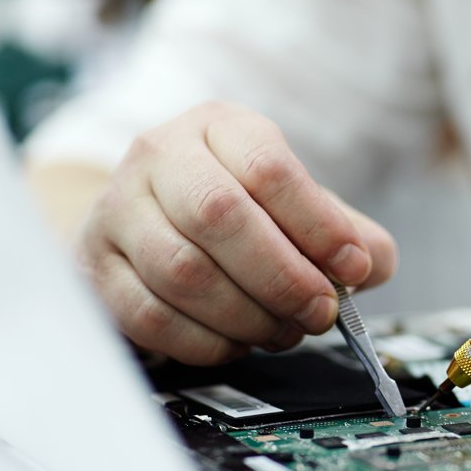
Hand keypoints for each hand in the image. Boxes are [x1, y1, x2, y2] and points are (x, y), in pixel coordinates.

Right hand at [76, 102, 396, 364]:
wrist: (142, 221)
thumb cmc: (234, 213)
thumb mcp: (297, 206)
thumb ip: (347, 232)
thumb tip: (373, 262)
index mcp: (219, 128)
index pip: (268, 167)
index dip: (318, 224)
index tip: (352, 267)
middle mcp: (159, 156)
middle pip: (220, 214)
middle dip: (283, 277)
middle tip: (320, 311)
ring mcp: (118, 210)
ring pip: (183, 270)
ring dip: (248, 316)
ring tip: (282, 329)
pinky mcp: (97, 269)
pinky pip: (152, 316)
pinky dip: (206, 342)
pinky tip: (235, 341)